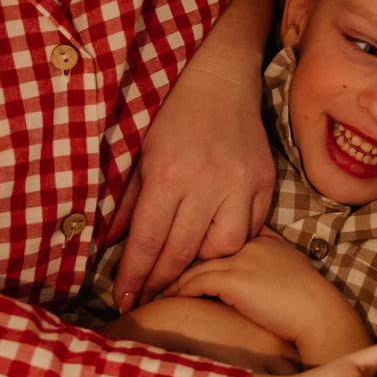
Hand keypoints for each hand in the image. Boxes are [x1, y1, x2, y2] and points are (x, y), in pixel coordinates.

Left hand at [115, 74, 275, 311]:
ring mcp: (243, 183)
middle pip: (183, 252)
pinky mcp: (266, 180)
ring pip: (224, 246)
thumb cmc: (171, 111)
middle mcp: (208, 182)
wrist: (219, 76)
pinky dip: (233, 236)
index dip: (134, 277)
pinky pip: (253, 227)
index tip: (125, 301)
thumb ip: (127, 201)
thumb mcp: (140, 152)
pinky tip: (216, 233)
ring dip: (202, 257)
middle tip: (147, 298)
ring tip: (186, 254)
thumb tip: (110, 245)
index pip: (149, 241)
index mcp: (169, 174)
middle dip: (160, 281)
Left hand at [166, 233, 372, 363]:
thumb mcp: (287, 270)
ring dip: (168, 278)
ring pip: (192, 263)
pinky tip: (164, 300)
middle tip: (150, 270)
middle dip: (174, 256)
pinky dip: (177, 291)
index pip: (218, 233)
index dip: (195, 244)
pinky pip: (194, 283)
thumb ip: (265, 262)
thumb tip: (241, 277)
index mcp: (261, 236)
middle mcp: (248, 240)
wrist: (318, 316)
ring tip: (149, 289)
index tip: (174, 254)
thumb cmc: (306, 303)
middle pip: (200, 244)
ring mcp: (240, 258)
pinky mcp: (233, 279)